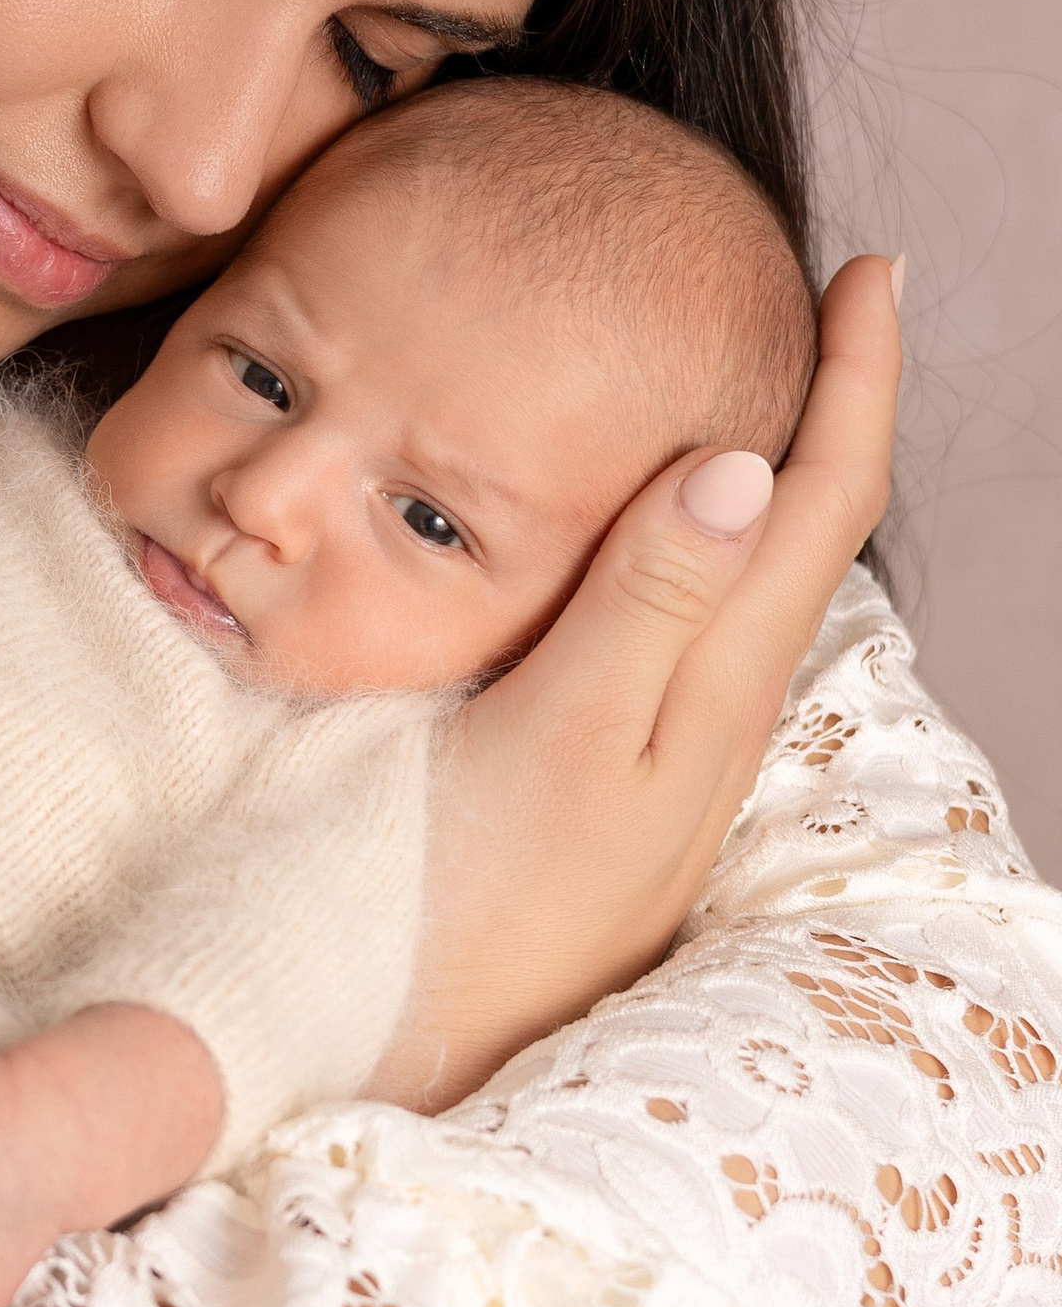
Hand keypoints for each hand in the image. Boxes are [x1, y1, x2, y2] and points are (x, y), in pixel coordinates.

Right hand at [375, 251, 900, 1112]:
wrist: (434, 1037)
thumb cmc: (482, 897)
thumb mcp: (564, 739)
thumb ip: (646, 603)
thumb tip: (741, 460)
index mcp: (718, 676)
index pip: (822, 494)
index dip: (860, 375)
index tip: (872, 268)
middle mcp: (721, 700)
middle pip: (813, 521)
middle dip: (834, 398)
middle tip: (826, 296)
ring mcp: (678, 738)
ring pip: (760, 567)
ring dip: (775, 462)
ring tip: (753, 375)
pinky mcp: (627, 762)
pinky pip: (697, 610)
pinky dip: (701, 530)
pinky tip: (653, 524)